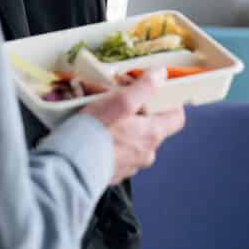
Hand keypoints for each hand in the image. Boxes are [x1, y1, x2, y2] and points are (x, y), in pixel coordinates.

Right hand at [84, 68, 184, 182]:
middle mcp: (146, 153)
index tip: (153, 91)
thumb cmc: (96, 132)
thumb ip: (144, 87)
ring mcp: (130, 166)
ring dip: (119, 123)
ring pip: (131, 138)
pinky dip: (108, 140)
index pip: (177, 118)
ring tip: (99, 113)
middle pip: (149, 125)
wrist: (71, 167)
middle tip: (114, 96)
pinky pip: (116, 151)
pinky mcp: (113, 173)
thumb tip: (161, 74)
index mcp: (152, 135)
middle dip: (134, 108)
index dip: (168, 102)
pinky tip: (93, 132)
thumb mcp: (120, 101)